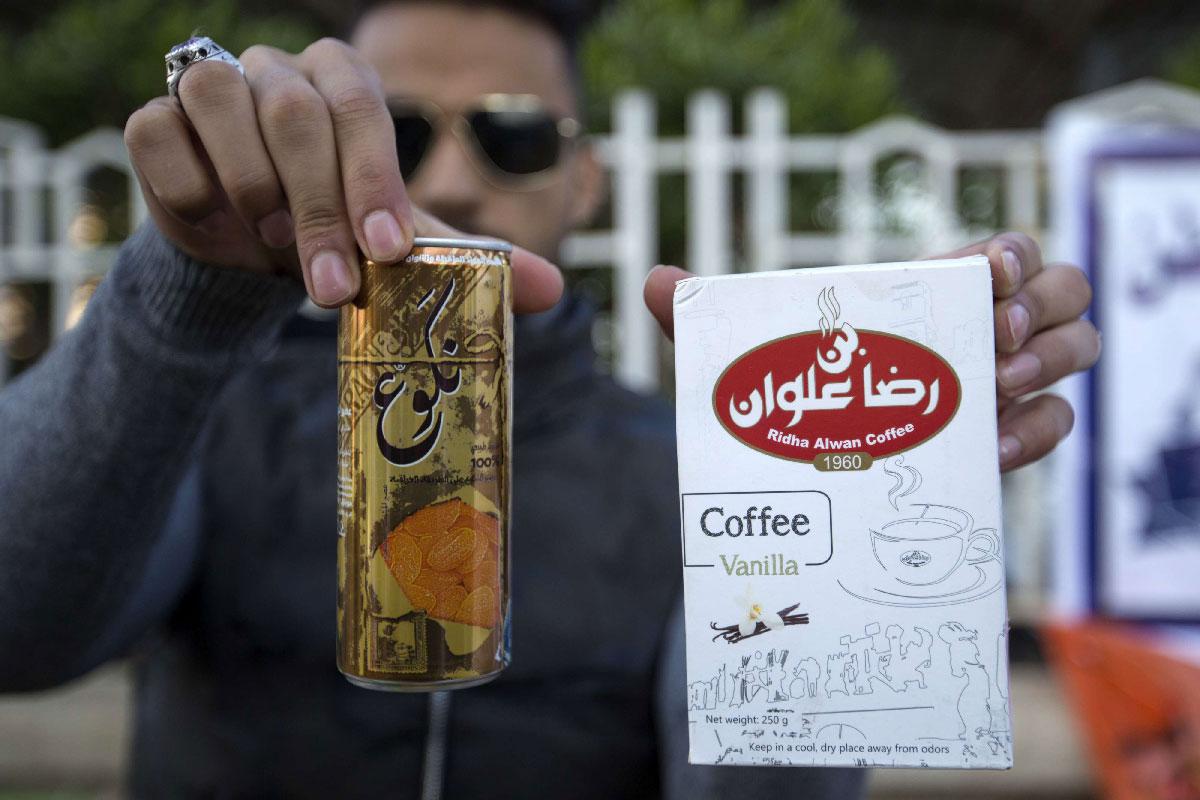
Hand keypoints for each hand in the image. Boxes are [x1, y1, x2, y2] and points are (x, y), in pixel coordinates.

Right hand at [124, 38, 561, 310]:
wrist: (249, 254)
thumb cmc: (332, 233)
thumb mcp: (397, 245)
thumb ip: (466, 259)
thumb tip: (552, 290)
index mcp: (343, 83)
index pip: (361, 107)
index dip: (373, 177)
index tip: (386, 250)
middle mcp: (278, 72)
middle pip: (295, 112)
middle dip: (318, 207)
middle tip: (333, 285)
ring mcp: (212, 87)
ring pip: (218, 101)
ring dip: (252, 188)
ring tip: (274, 246)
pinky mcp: (156, 121)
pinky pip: (158, 135)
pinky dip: (188, 187)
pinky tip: (215, 225)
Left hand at [642, 232, 1099, 472]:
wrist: (808, 475)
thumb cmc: (784, 399)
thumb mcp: (744, 361)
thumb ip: (704, 320)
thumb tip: (654, 279)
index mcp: (926, 295)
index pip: (1001, 252)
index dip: (1011, 252)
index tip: (983, 269)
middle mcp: (975, 332)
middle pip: (1062, 289)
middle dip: (1042, 304)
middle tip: (988, 336)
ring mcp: (999, 387)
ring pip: (1077, 347)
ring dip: (1049, 358)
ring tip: (991, 387)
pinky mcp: (1004, 442)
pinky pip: (1055, 423)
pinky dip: (1036, 429)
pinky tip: (990, 446)